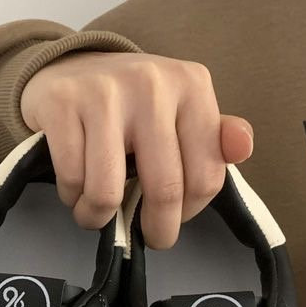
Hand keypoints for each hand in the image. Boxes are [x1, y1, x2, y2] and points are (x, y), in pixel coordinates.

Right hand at [20, 52, 252, 248]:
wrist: (71, 69)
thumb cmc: (133, 106)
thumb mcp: (182, 114)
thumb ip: (214, 139)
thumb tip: (242, 146)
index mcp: (192, 86)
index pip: (206, 178)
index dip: (188, 213)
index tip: (174, 218)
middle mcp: (152, 84)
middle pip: (164, 190)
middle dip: (156, 230)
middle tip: (148, 237)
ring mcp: (104, 92)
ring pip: (107, 193)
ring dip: (98, 218)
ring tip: (96, 212)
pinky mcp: (63, 104)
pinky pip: (72, 181)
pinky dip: (71, 197)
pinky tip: (75, 188)